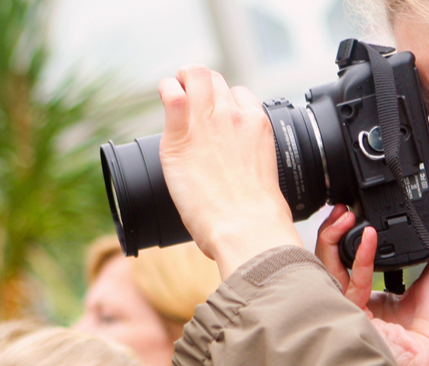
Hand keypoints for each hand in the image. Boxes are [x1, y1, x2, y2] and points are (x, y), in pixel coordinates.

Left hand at [158, 65, 302, 277]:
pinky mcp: (182, 135)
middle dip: (200, 85)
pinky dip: (165, 90)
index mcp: (256, 125)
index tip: (213, 117)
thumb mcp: (263, 176)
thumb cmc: (256, 216)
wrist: (247, 227)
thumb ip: (251, 161)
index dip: (223, 101)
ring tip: (173, 94)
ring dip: (182, 81)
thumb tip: (241, 171)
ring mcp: (209, 122)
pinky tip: (165, 97)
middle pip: (215, 79)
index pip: (239, 93)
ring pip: (195, 75)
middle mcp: (234, 116)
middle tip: (188, 103)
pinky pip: (171, 93)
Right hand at [316, 206, 428, 365]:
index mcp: (377, 298)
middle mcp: (361, 306)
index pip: (351, 262)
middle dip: (331, 234)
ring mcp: (354, 313)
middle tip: (341, 209)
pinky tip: (368, 238)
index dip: (349, 237)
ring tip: (344, 215)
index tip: (355, 213)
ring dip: (332, 240)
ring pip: (328, 272)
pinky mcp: (354, 320)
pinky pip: (347, 285)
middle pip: (332, 264)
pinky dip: (358, 258)